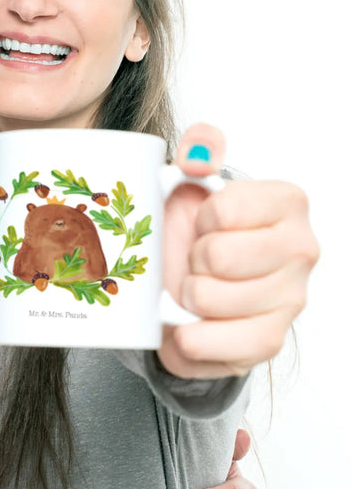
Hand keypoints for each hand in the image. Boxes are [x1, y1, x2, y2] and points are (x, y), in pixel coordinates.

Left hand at [157, 123, 318, 378]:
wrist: (186, 286)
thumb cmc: (194, 232)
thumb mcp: (190, 182)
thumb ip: (199, 151)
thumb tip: (201, 146)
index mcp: (287, 203)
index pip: (225, 210)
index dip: (200, 219)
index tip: (205, 223)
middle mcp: (301, 250)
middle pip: (218, 256)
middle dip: (192, 259)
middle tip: (197, 260)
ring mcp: (290, 299)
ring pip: (209, 298)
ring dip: (186, 295)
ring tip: (195, 287)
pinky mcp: (269, 341)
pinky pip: (216, 342)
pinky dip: (190, 336)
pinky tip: (191, 324)